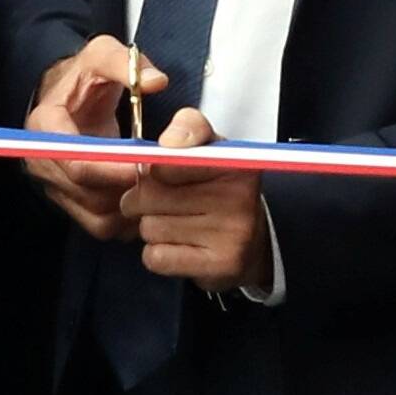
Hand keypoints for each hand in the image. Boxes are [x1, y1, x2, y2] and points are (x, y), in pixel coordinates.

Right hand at [20, 36, 163, 240]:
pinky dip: (127, 219)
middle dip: (127, 187)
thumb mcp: (101, 55)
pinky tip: (150, 200)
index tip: (146, 164)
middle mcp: (43, 162)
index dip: (112, 168)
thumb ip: (126, 63)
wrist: (68, 98)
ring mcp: (55, 187)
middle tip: (165, 177)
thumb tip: (156, 82)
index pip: (75, 160)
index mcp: (45, 127)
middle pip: (87, 193)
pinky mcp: (70, 203)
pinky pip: (99, 225)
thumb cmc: (85, 77)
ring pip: (95, 215)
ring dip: (131, 206)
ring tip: (161, 187)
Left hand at [123, 108, 272, 292]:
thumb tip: (169, 142)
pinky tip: (180, 246)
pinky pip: (156, 257)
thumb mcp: (211, 149)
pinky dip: (158, 253)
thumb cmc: (219, 190)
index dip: (153, 170)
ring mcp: (232, 234)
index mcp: (236, 162)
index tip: (160, 174)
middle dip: (142, 200)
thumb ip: (188, 129)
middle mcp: (239, 197)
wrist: (252, 242)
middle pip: (148, 195)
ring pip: (149, 228)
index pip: (166, 161)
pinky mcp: (219, 265)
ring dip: (152, 227)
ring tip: (176, 224)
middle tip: (160, 202)